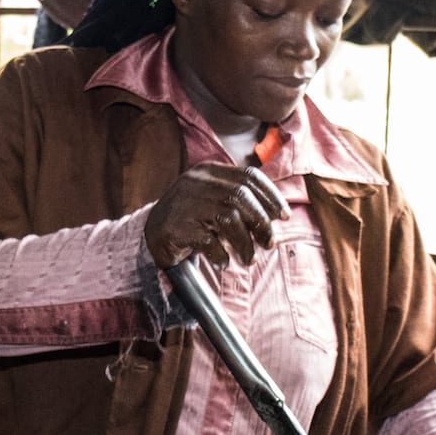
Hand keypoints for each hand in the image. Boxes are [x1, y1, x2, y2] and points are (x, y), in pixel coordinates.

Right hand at [145, 163, 289, 268]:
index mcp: (209, 171)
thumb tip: (277, 215)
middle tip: (269, 243)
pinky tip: (223, 262)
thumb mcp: (215, 201)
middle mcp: (196, 182)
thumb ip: (240, 201)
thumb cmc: (193, 219)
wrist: (152, 234)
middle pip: (240, 196)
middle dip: (261, 223)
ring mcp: (184, 204)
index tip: (283, 217)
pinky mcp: (175, 227)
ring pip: (227, 218)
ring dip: (244, 243)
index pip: (248, 176)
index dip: (271, 196)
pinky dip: (220, 254)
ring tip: (248, 259)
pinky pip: (207, 240)